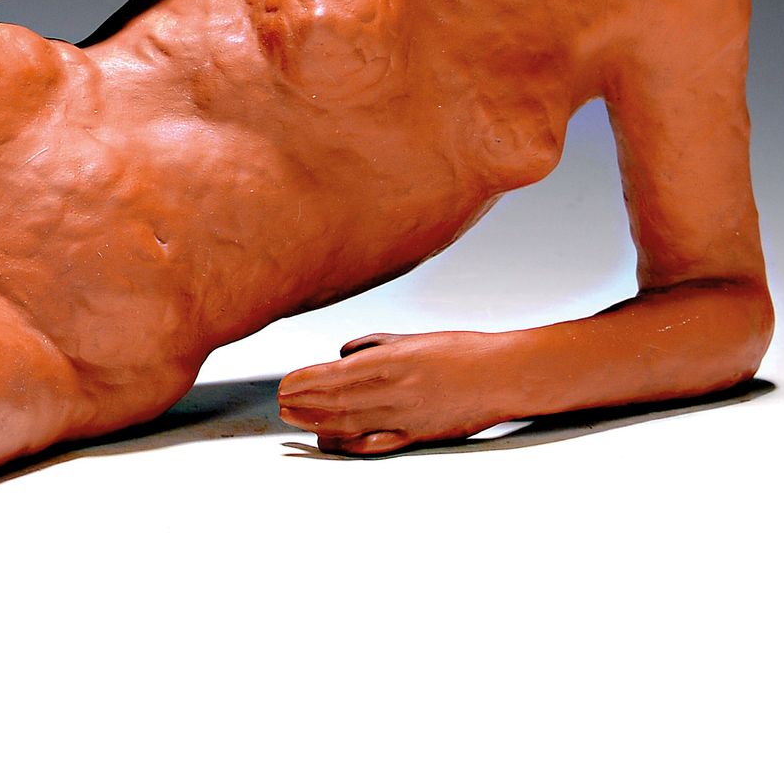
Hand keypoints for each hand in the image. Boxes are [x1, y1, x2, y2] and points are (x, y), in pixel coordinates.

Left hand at [274, 330, 516, 455]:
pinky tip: (328, 440)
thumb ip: (375, 344)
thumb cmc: (461, 352)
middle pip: (334, 401)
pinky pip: (373, 443)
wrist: (503, 375)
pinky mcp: (416, 435)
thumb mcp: (413, 338)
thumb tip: (342, 352)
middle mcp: (394, 390)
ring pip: (348, 423)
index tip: (286, 383)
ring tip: (293, 419)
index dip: (304, 381)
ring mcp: (404, 416)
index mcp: (392, 360)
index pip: (334, 373)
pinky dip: (346, 444)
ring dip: (315, 422)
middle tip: (281, 402)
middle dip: (302, 402)